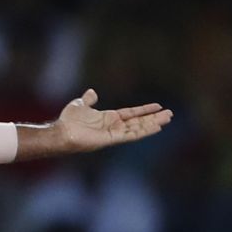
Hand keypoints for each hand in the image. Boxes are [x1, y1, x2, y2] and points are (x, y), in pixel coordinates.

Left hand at [25, 89, 172, 157]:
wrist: (62, 131)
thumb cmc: (68, 121)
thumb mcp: (80, 104)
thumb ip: (88, 100)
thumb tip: (92, 92)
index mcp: (109, 118)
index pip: (131, 114)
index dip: (144, 110)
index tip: (157, 106)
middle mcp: (114, 126)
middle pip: (139, 121)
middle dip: (154, 118)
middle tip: (170, 114)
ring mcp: (115, 133)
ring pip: (139, 128)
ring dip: (154, 123)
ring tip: (168, 119)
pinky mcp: (113, 139)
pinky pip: (132, 134)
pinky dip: (145, 131)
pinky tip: (156, 127)